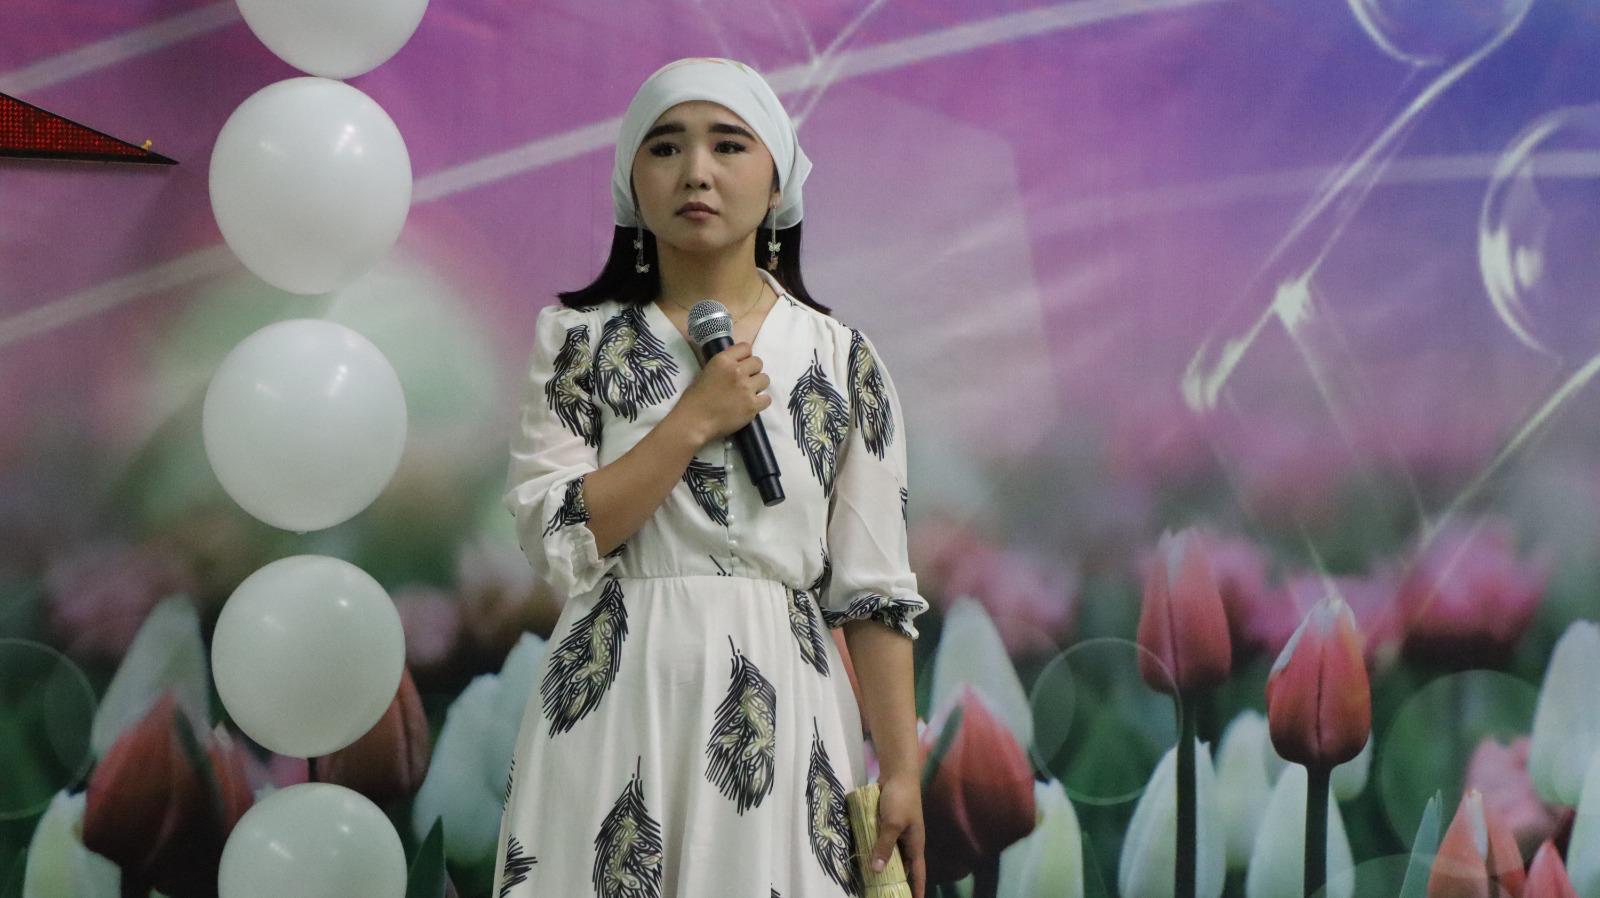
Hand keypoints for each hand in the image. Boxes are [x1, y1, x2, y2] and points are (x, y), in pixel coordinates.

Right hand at [673, 341, 771, 442]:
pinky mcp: (752, 406)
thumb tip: (738, 365)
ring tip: (747, 394)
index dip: (745, 357)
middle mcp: (737, 371)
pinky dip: (760, 402)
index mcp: (723, 360)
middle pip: (758, 363)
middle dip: (753, 371)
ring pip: (765, 379)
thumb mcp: (706, 372)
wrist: (694, 422)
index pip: (746, 347)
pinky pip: (767, 399)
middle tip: (744, 382)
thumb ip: (724, 366)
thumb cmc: (694, 399)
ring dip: (758, 386)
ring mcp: (746, 389)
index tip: (742, 365)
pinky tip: (750, 405)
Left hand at [871, 774, 925, 897]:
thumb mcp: (892, 824)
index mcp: (915, 844)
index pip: (918, 872)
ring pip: (891, 853)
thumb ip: (884, 846)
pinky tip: (865, 855)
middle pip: (904, 866)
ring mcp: (898, 831)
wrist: (897, 772)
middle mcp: (908, 840)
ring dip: (884, 864)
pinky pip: (882, 841)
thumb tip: (876, 870)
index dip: (918, 888)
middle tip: (886, 893)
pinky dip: (876, 849)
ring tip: (873, 879)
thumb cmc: (900, 798)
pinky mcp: (888, 823)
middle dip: (897, 880)